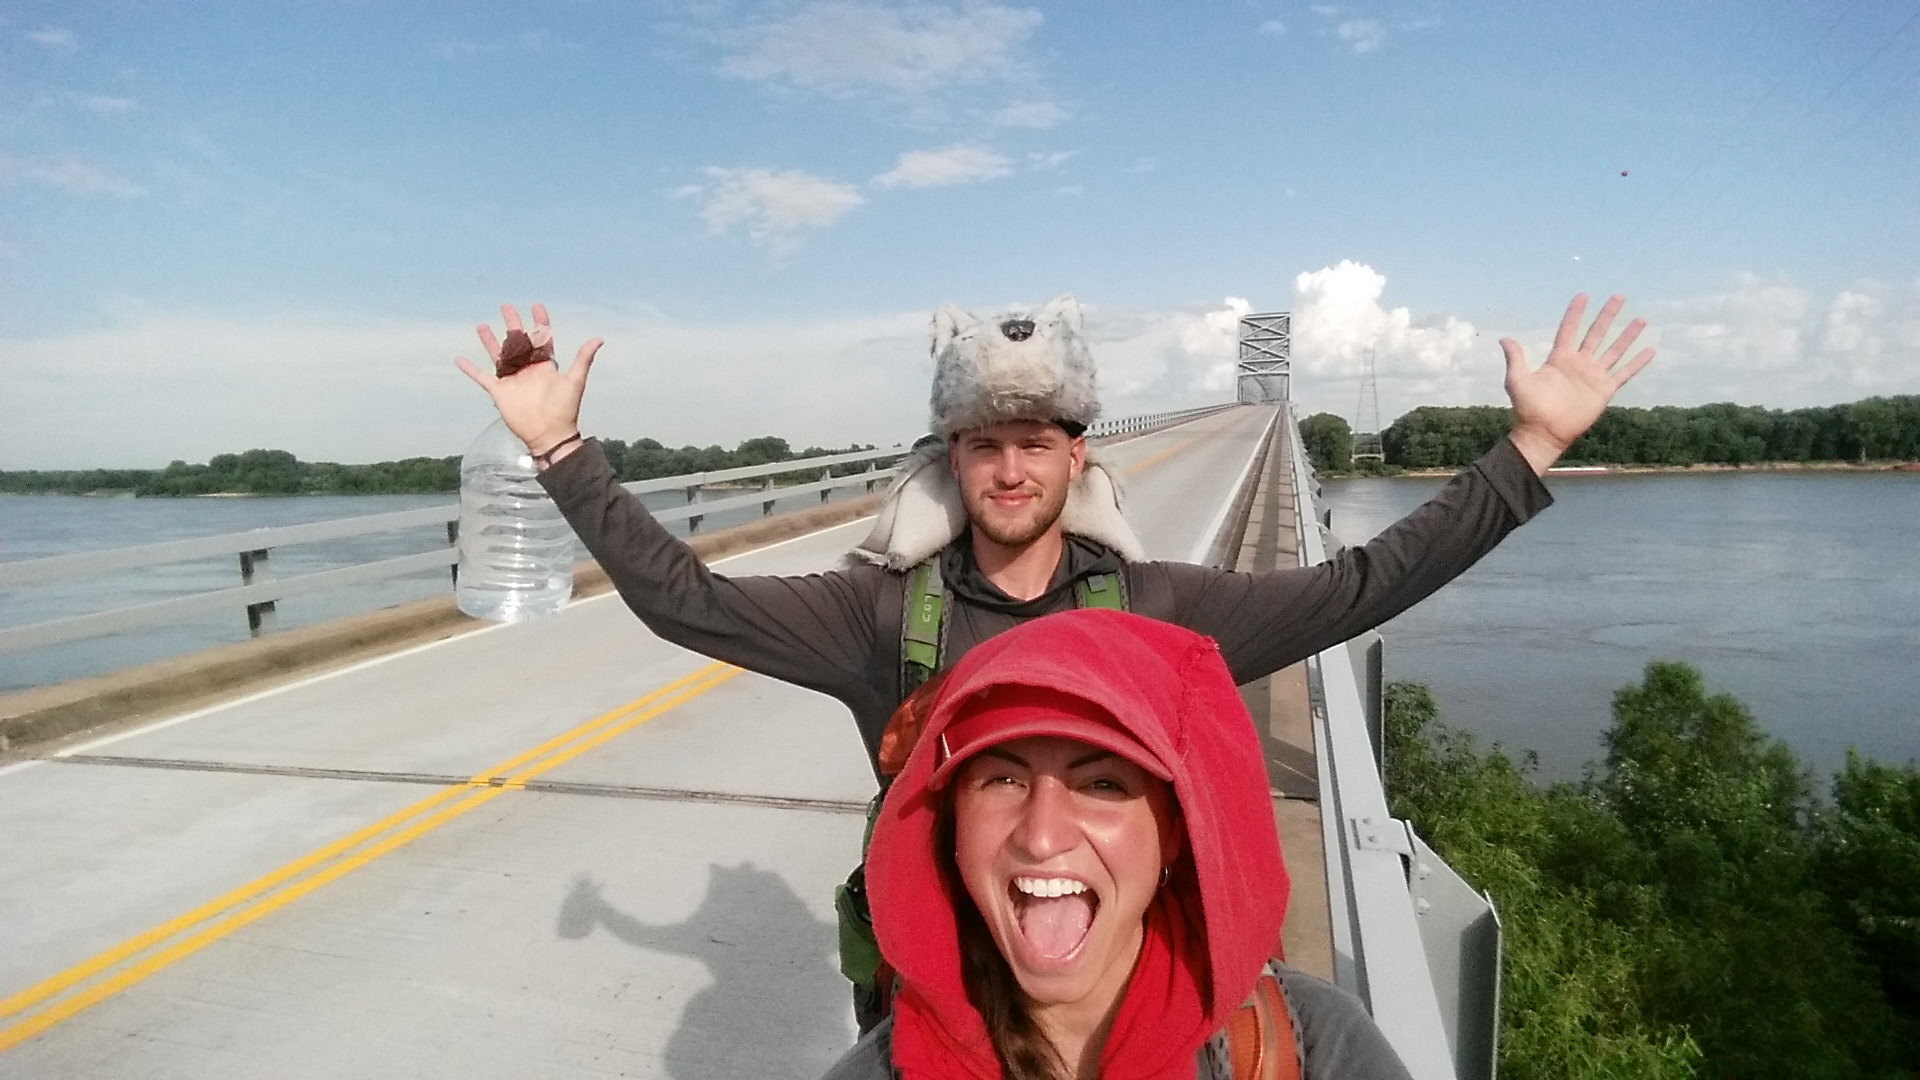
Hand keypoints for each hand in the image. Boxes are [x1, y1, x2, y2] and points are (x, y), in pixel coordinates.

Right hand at [455, 302, 602, 459]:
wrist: (549, 434)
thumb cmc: (564, 409)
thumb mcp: (575, 380)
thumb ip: (583, 359)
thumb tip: (598, 339)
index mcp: (545, 366)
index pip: (542, 339)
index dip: (540, 323)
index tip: (536, 306)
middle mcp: (528, 370)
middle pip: (517, 342)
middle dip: (512, 324)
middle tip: (506, 307)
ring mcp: (512, 380)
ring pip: (498, 355)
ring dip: (489, 341)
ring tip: (482, 325)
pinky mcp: (499, 392)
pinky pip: (481, 377)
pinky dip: (470, 369)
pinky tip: (460, 359)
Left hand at [1502, 294, 1654, 473]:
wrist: (1544, 433)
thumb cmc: (1528, 408)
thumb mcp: (1517, 380)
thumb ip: (1515, 359)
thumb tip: (1503, 339)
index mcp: (1559, 358)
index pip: (1569, 329)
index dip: (1576, 313)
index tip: (1583, 295)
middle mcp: (1579, 363)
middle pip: (1596, 333)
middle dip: (1607, 315)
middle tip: (1619, 297)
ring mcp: (1593, 376)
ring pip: (1615, 350)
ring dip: (1627, 335)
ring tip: (1641, 319)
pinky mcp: (1605, 390)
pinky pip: (1624, 373)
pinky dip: (1637, 362)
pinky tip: (1650, 350)